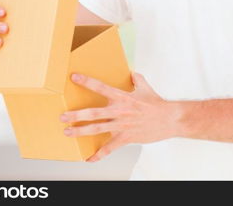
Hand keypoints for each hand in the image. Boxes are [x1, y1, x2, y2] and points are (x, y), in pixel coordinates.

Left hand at [60, 72, 179, 161]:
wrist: (169, 119)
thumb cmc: (156, 104)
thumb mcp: (145, 87)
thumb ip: (136, 79)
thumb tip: (131, 73)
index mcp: (123, 97)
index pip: (101, 87)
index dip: (87, 82)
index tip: (74, 77)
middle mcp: (120, 111)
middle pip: (94, 113)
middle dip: (76, 115)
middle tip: (63, 116)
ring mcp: (122, 125)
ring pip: (97, 129)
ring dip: (81, 131)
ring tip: (68, 132)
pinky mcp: (126, 137)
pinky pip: (110, 148)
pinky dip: (99, 154)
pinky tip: (89, 158)